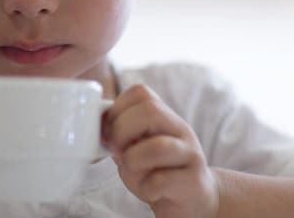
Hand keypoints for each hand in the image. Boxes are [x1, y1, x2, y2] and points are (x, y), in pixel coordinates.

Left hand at [102, 84, 218, 217]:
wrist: (192, 199)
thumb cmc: (157, 172)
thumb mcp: (136, 148)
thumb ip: (121, 135)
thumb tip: (99, 128)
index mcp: (164, 117)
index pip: (140, 93)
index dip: (116, 109)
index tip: (108, 132)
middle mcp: (180, 130)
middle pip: (151, 111)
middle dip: (121, 131)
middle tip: (116, 150)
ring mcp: (190, 154)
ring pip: (159, 146)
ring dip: (132, 160)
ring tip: (131, 169)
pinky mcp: (194, 182)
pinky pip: (162, 180)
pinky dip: (146, 188)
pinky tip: (148, 190)